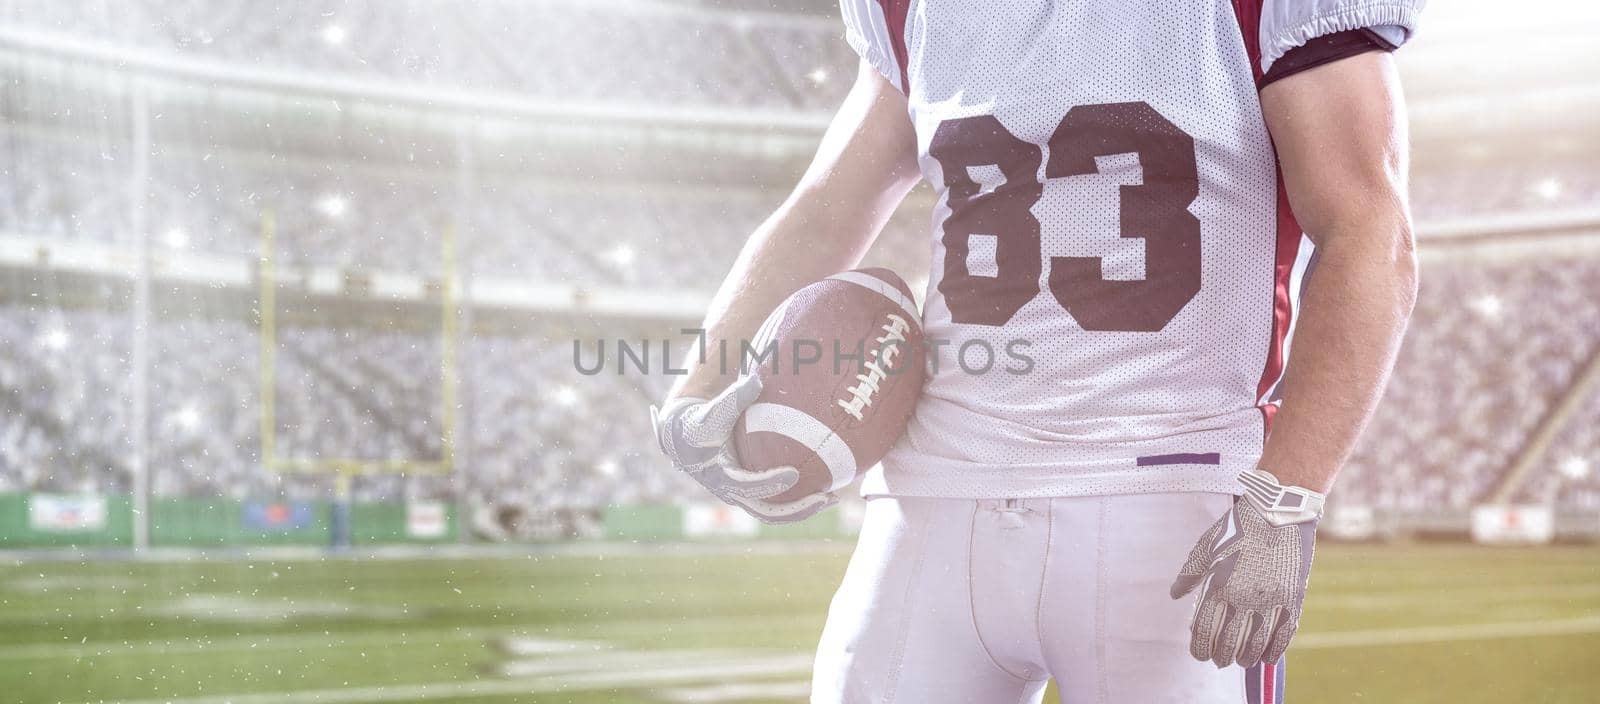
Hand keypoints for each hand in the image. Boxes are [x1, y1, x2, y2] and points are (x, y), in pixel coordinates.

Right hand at [650, 374, 836, 523]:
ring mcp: (744, 497)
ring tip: (834, 498)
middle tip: (826, 498)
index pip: (749, 487)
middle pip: (768, 512)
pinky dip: (800, 500)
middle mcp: (733, 494)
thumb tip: (757, 380)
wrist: (685, 440)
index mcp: (722, 477)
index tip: (794, 474)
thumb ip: (734, 398)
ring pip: (776, 513)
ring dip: (805, 508)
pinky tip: (825, 489)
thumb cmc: (700, 423)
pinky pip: (778, 504)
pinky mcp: (753, 494)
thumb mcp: (713, 411)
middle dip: (798, 509)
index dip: (771, 483)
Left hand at [1171, 469, 1324, 668]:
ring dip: (1246, 657)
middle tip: (1219, 661)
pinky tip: (1268, 658)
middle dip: (1221, 656)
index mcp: (1221, 586)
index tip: (1199, 655)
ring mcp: (1272, 600)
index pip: (1205, 630)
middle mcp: (1245, 597)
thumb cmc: (1238, 527)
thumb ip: (1190, 573)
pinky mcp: (1294, 598)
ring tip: (1240, 661)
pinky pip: (1284, 633)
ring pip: (1257, 642)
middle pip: (1229, 641)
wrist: (1279, 511)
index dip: (1200, 648)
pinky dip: (1275, 650)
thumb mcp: (1207, 546)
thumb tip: (1175, 595)